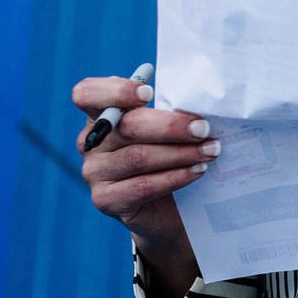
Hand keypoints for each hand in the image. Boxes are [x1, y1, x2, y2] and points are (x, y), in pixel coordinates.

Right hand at [70, 72, 216, 254]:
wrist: (168, 206)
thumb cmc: (168, 153)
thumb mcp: (165, 128)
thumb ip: (167, 110)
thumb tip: (196, 100)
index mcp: (101, 113)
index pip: (87, 93)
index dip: (116, 91)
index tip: (149, 94)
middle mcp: (91, 141)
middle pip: (126, 126)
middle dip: (170, 126)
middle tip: (203, 129)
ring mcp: (94, 172)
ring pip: (138, 157)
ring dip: (181, 153)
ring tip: (210, 151)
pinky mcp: (105, 200)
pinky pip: (142, 186)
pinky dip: (175, 177)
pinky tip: (197, 171)